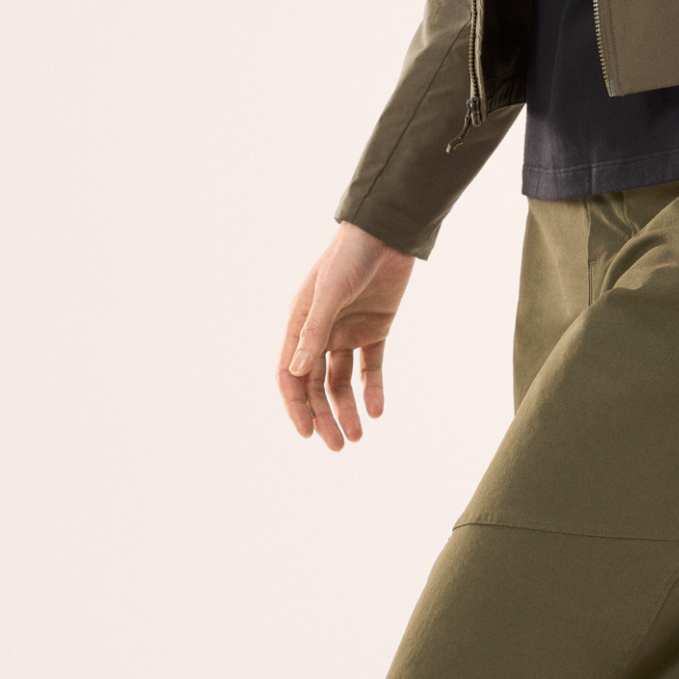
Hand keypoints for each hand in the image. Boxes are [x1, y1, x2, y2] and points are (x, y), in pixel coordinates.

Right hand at [277, 221, 415, 450]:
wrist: (388, 233)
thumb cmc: (350, 256)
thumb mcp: (329, 291)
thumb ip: (314, 331)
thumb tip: (297, 371)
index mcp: (300, 323)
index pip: (291, 375)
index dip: (296, 406)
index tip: (306, 434)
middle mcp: (321, 332)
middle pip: (316, 385)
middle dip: (324, 416)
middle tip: (338, 446)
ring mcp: (348, 332)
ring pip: (342, 382)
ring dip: (347, 409)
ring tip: (358, 436)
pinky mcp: (375, 329)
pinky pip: (371, 367)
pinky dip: (373, 389)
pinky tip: (377, 409)